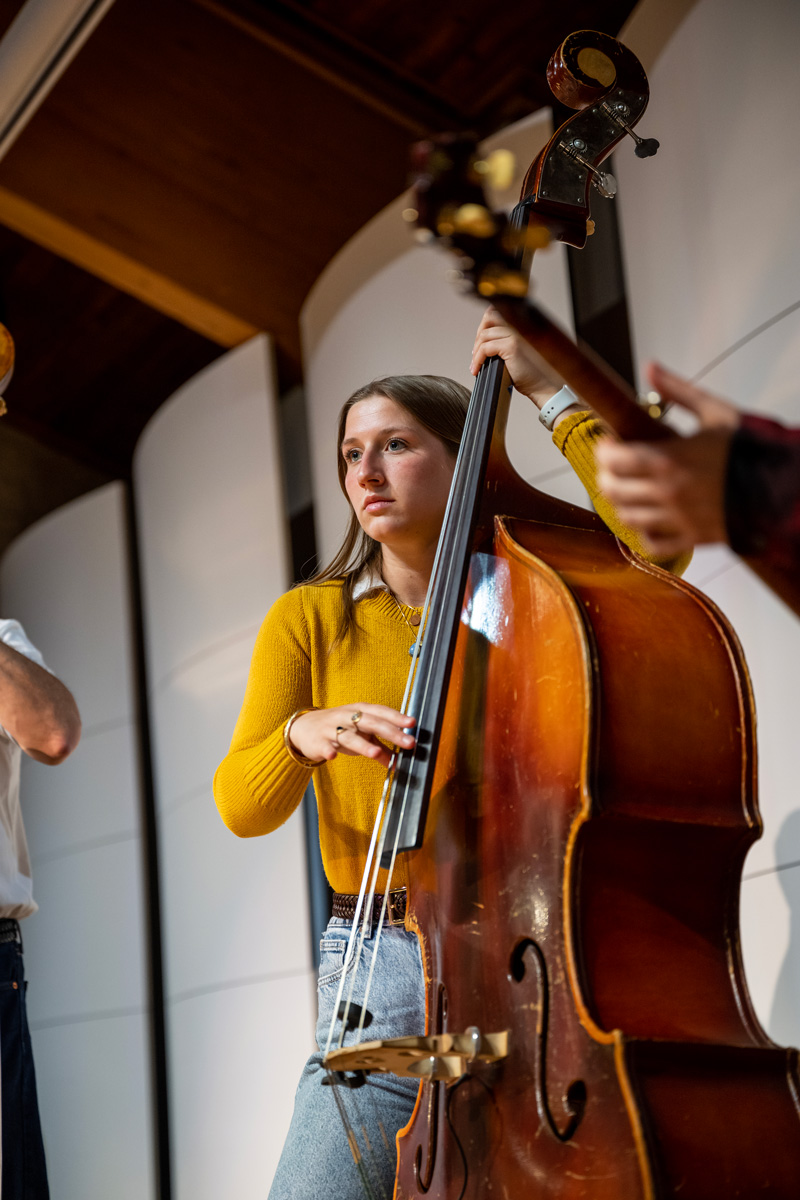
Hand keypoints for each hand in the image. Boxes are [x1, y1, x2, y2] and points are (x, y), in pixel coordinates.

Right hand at [289, 704, 415, 768]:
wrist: (304, 728)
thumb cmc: (338, 729)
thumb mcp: (360, 735)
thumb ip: (379, 747)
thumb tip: (398, 762)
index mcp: (360, 711)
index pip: (381, 712)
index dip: (397, 717)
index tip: (412, 723)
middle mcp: (347, 717)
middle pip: (371, 723)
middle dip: (391, 732)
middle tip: (409, 743)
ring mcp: (332, 728)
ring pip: (349, 736)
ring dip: (363, 744)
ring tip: (376, 753)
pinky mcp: (319, 742)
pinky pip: (325, 746)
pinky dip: (329, 750)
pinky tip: (333, 756)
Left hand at [470, 306, 561, 409]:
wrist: (542, 385)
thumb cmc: (530, 373)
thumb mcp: (515, 352)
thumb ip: (503, 341)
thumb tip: (482, 341)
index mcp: (521, 325)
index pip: (496, 313)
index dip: (484, 326)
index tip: (479, 344)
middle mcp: (519, 326)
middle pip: (489, 319)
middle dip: (478, 336)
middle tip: (476, 354)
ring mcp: (516, 334)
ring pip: (484, 335)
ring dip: (476, 351)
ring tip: (476, 364)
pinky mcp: (512, 346)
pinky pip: (486, 348)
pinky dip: (478, 359)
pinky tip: (477, 368)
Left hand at [595, 363, 740, 555]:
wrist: (785, 485)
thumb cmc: (749, 448)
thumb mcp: (715, 411)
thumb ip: (678, 390)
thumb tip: (650, 366)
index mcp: (670, 459)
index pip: (615, 459)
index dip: (604, 450)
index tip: (608, 443)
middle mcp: (669, 492)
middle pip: (613, 490)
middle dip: (606, 475)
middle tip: (612, 466)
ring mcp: (679, 519)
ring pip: (628, 518)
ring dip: (621, 502)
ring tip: (628, 489)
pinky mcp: (692, 539)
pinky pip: (654, 544)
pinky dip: (643, 533)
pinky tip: (647, 518)